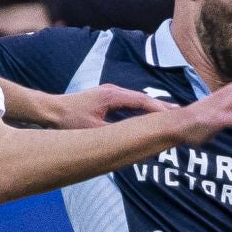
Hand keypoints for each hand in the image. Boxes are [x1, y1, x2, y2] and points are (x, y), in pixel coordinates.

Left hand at [45, 84, 172, 130]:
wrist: (50, 109)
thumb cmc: (69, 120)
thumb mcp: (93, 130)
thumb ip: (113, 134)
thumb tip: (132, 139)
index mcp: (112, 96)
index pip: (142, 102)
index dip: (159, 110)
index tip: (174, 116)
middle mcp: (113, 91)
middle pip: (143, 99)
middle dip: (161, 107)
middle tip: (181, 113)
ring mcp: (109, 93)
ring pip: (137, 100)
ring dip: (152, 108)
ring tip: (169, 114)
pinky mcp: (105, 98)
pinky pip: (129, 103)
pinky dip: (141, 109)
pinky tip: (147, 116)